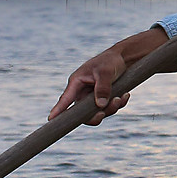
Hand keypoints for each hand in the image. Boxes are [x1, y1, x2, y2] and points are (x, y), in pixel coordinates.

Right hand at [49, 27, 166, 123]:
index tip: (51, 120)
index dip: (58, 110)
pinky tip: (125, 95)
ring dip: (111, 108)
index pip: (65, 99)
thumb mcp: (106, 72)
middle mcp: (82, 92)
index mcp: (77, 83)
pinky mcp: (104, 98)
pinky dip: (118, 104)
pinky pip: (109, 108)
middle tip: (102, 113)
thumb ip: (103, 88)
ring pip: (98, 112)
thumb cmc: (110, 61)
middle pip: (83, 113)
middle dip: (95, 115)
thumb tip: (100, 106)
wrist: (124, 58)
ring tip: (121, 98)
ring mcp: (93, 97)